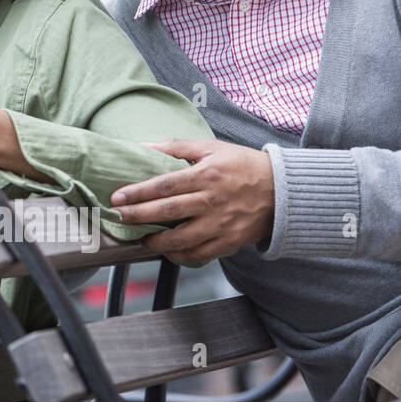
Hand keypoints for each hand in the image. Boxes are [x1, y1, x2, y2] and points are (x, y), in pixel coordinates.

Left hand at [110, 139, 274, 261]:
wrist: (284, 190)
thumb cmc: (244, 165)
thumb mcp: (212, 148)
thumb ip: (176, 147)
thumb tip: (143, 146)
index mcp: (206, 175)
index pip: (164, 186)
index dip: (138, 193)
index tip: (117, 198)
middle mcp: (212, 201)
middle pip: (167, 211)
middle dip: (138, 215)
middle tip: (117, 217)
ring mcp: (222, 224)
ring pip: (182, 239)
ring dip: (156, 241)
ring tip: (139, 238)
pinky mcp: (230, 241)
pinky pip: (200, 254)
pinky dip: (180, 256)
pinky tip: (167, 251)